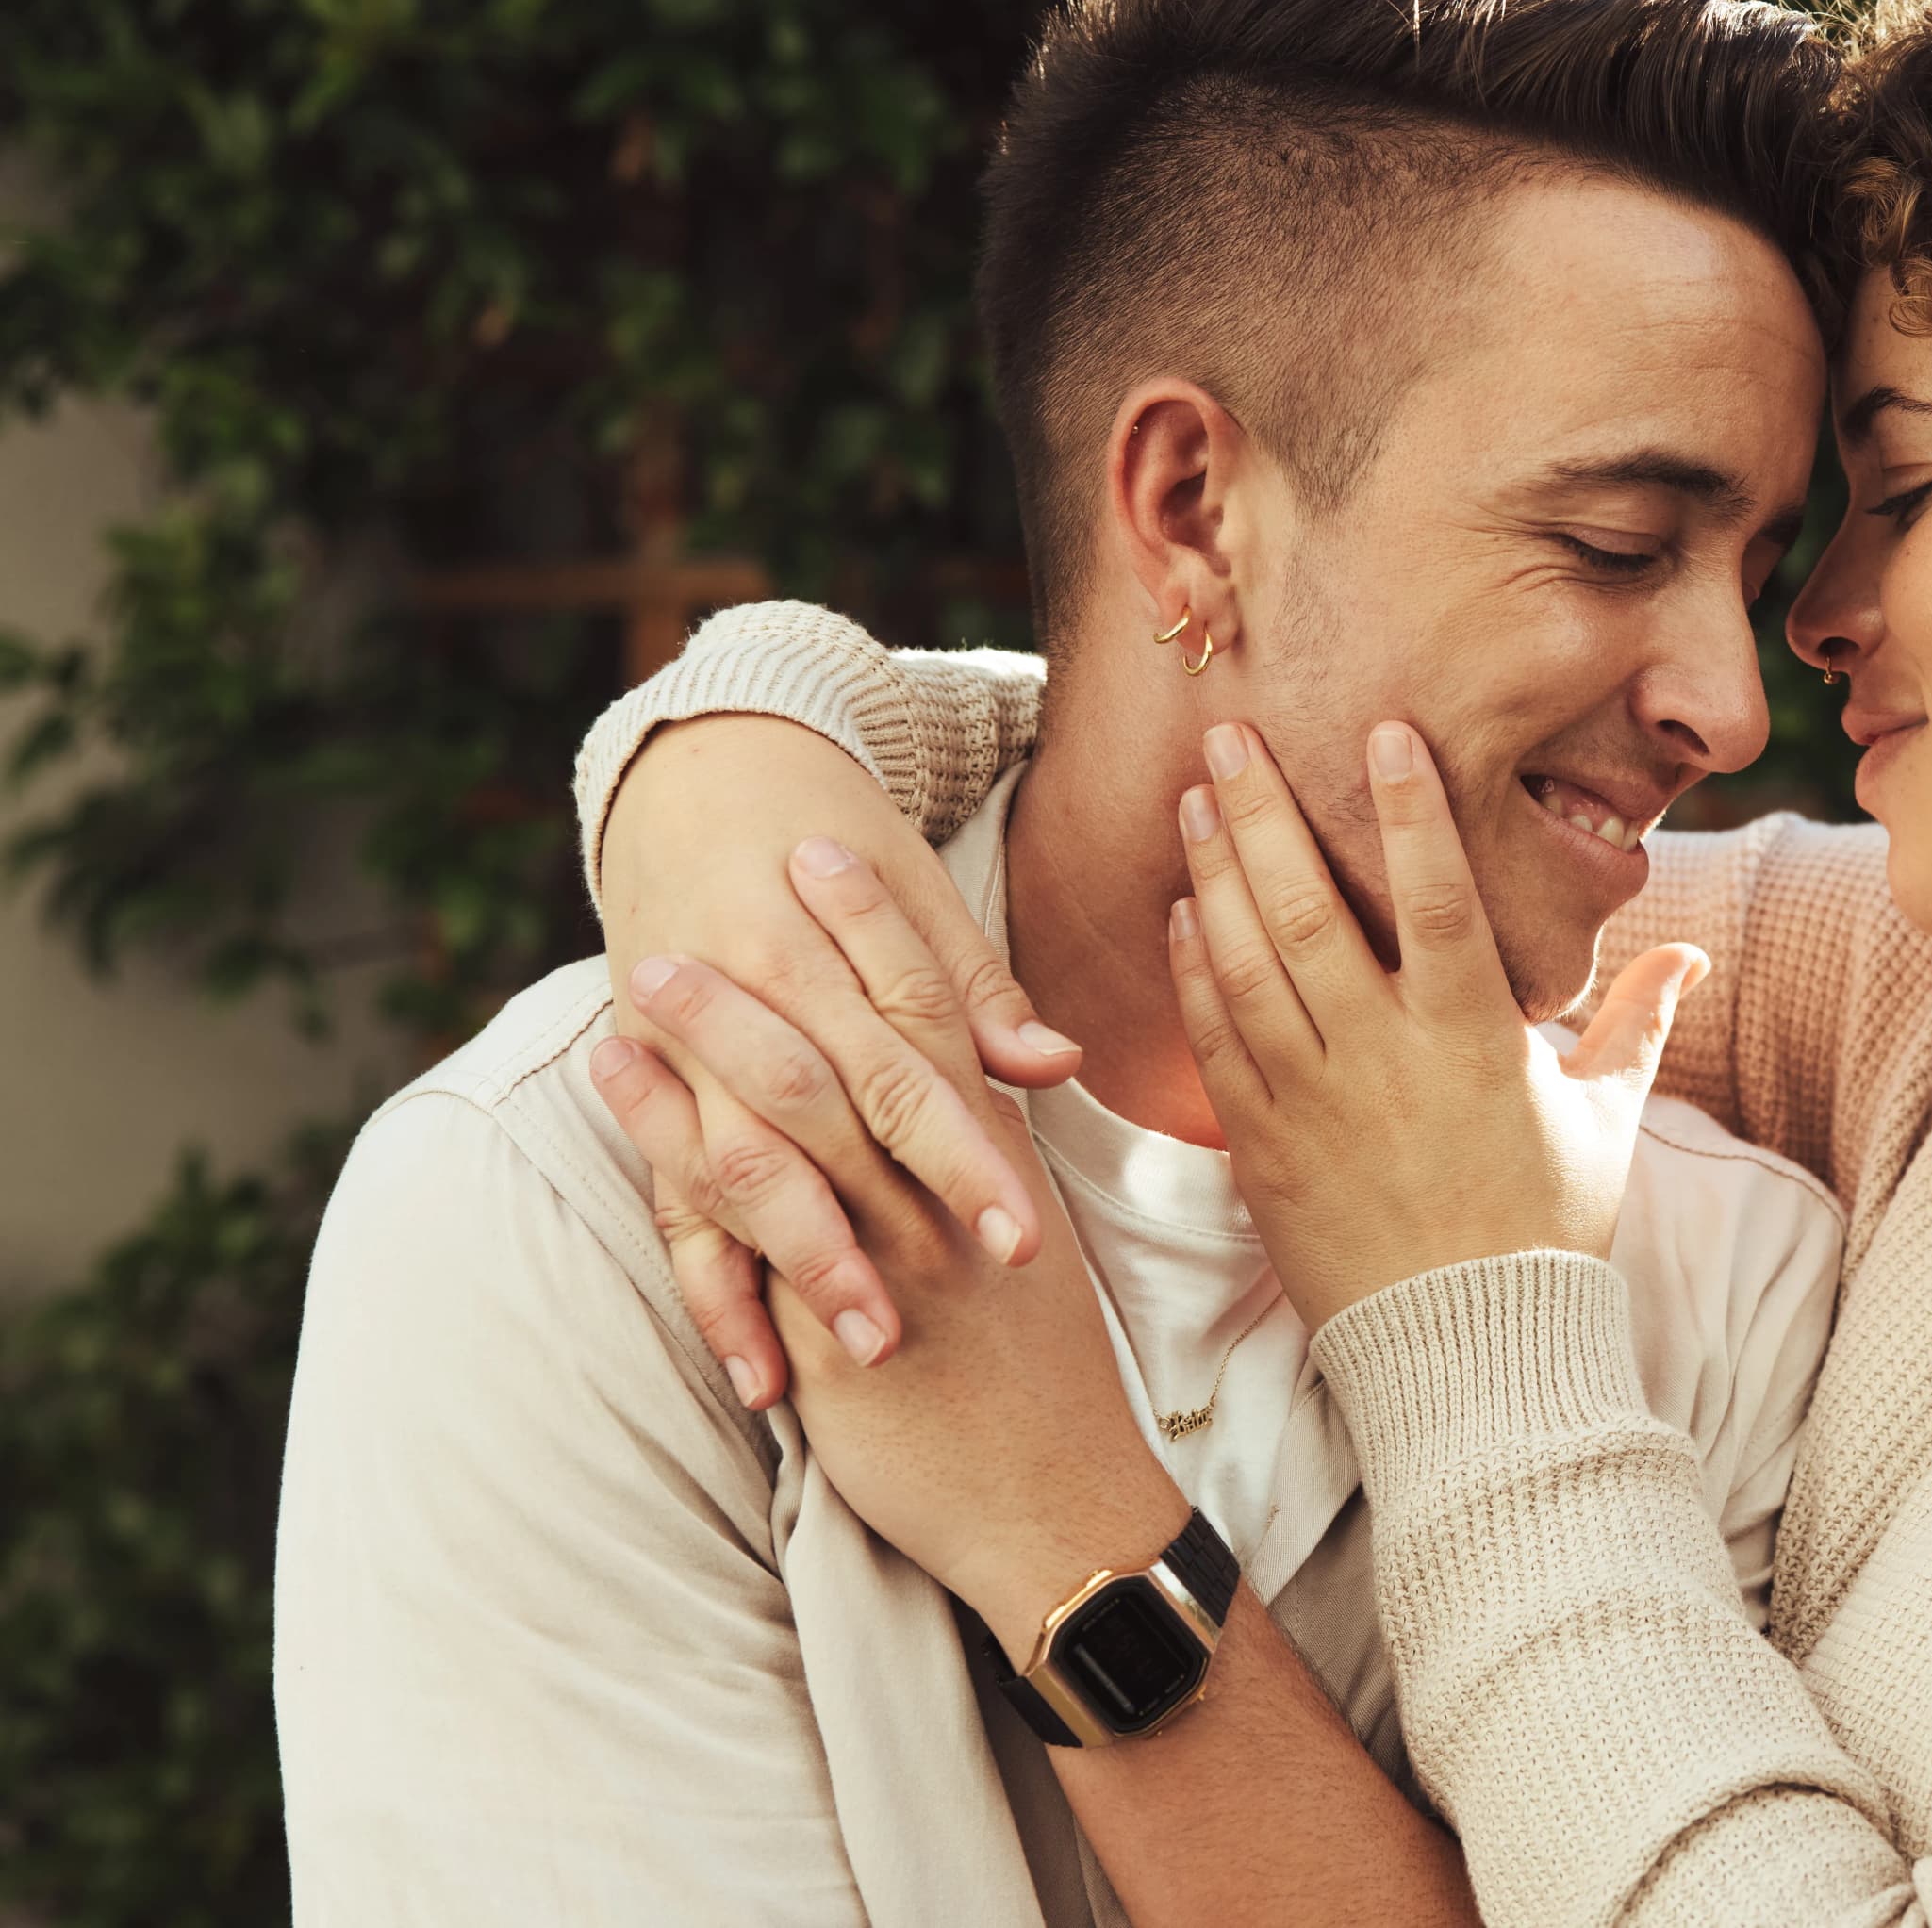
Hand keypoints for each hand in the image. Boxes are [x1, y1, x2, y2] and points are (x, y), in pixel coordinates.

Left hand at [590, 852, 1186, 1643]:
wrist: (1059, 1506)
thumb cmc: (1039, 1386)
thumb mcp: (1025, 1254)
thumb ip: (993, 1161)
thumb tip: (1007, 1076)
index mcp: (994, 1164)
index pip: (939, 1015)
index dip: (885, 929)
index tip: (834, 852)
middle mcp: (941, 1194)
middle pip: (855, 1039)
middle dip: (789, 950)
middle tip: (728, 867)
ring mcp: (887, 1254)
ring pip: (789, 1111)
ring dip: (713, 1030)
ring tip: (649, 961)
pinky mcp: (831, 1323)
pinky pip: (737, 1214)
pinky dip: (672, 1134)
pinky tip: (619, 1084)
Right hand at [597, 714, 1083, 1406]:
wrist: (701, 775)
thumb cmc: (834, 841)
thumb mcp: (913, 890)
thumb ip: (974, 993)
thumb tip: (1055, 1069)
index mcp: (819, 953)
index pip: (907, 1073)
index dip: (964, 1157)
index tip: (1023, 1238)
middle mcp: (746, 1005)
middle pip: (820, 1131)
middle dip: (876, 1232)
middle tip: (940, 1322)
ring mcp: (685, 1054)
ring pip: (737, 1173)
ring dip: (799, 1267)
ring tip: (865, 1351)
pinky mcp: (651, 1095)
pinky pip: (672, 1210)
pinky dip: (714, 1296)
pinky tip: (757, 1379)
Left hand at [1163, 720, 1703, 1335]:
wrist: (1470, 1358)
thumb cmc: (1546, 1233)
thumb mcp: (1607, 1120)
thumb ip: (1638, 1021)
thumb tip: (1690, 953)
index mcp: (1472, 1038)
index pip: (1439, 894)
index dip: (1409, 808)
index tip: (1381, 730)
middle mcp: (1384, 1057)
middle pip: (1310, 910)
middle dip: (1265, 813)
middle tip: (1228, 737)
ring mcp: (1314, 1102)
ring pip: (1247, 964)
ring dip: (1216, 874)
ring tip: (1192, 801)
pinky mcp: (1264, 1151)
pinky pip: (1215, 1043)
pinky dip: (1195, 973)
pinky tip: (1184, 915)